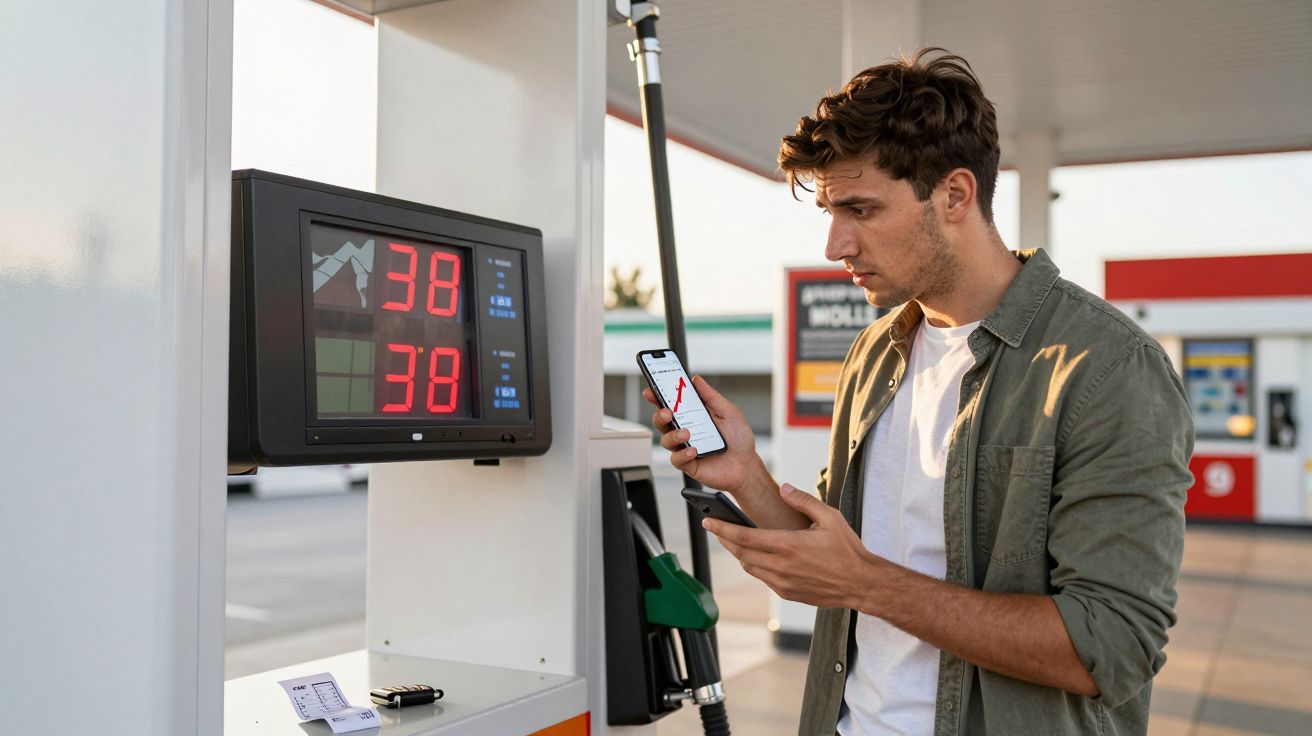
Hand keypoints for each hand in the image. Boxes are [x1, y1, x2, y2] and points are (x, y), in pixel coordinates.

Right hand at [643, 375, 760, 492]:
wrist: (746, 465)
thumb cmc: (739, 439)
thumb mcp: (729, 412)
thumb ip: (711, 396)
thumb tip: (697, 379)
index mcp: (693, 415)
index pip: (671, 404)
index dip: (658, 396)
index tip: (651, 391)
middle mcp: (686, 430)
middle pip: (662, 421)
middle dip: (659, 415)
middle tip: (667, 412)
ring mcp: (685, 447)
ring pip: (666, 440)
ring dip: (673, 435)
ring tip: (686, 433)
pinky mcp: (688, 463)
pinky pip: (677, 459)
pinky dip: (683, 454)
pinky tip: (693, 450)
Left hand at [702, 483, 879, 608]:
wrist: (861, 583)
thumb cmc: (847, 549)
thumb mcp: (829, 518)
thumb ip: (803, 500)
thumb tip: (784, 488)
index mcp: (788, 545)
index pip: (744, 536)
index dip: (722, 528)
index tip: (708, 521)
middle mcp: (781, 566)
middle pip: (740, 552)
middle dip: (725, 539)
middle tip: (715, 527)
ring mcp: (783, 582)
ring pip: (749, 567)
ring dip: (739, 553)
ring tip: (735, 539)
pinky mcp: (787, 593)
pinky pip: (762, 578)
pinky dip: (755, 565)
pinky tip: (758, 555)